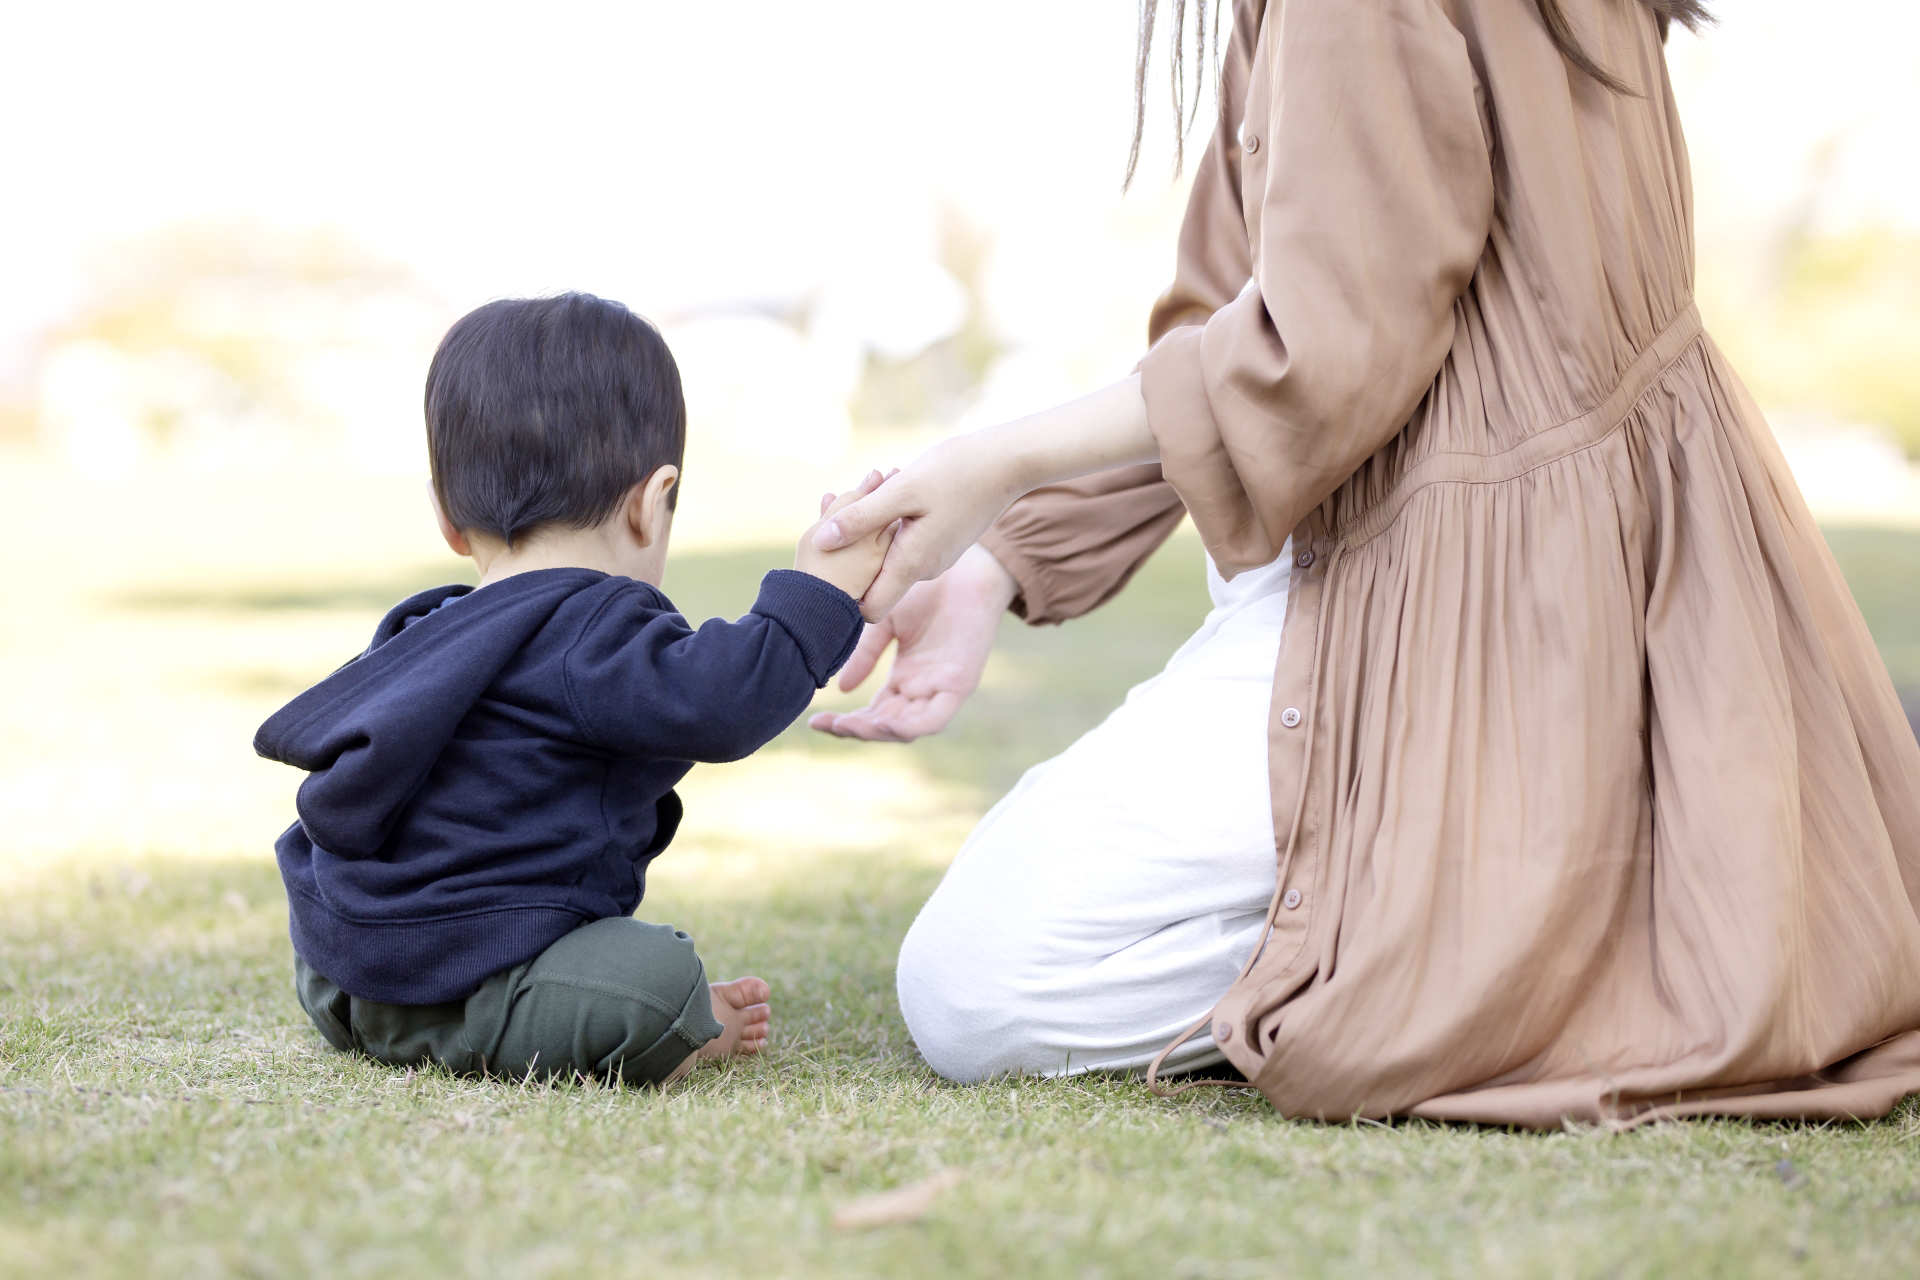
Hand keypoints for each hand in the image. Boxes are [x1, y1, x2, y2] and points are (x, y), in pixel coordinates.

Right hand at [808, 544, 1016, 740]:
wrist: (966, 570)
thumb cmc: (928, 590)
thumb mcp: (885, 622)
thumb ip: (865, 654)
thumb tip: (841, 689)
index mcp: (903, 680)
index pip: (870, 713)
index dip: (843, 722)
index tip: (813, 721)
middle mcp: (920, 691)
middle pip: (883, 726)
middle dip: (853, 730)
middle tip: (823, 725)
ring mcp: (939, 690)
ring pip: (905, 729)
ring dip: (875, 732)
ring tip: (846, 726)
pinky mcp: (959, 686)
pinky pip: (932, 719)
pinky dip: (908, 727)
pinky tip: (882, 723)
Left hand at [812, 374, 1153, 619]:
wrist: (1007, 462)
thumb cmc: (956, 471)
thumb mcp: (902, 490)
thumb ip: (861, 517)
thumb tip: (822, 541)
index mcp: (912, 564)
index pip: (869, 610)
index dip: (843, 597)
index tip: (824, 567)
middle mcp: (924, 570)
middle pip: (875, 582)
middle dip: (850, 557)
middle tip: (829, 508)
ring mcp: (935, 558)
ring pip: (888, 558)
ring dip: (869, 535)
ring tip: (858, 493)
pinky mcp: (941, 542)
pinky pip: (904, 544)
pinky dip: (889, 525)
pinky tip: (887, 492)